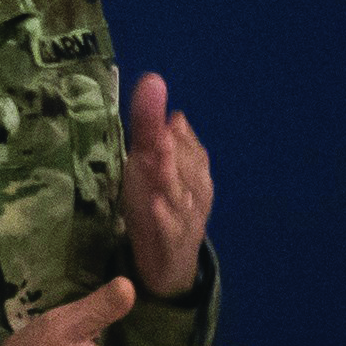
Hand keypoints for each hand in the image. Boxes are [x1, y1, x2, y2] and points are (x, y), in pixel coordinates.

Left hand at [125, 71, 213, 300]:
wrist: (168, 263)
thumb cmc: (160, 205)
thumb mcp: (148, 163)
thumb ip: (149, 125)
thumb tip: (155, 81)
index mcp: (195, 172)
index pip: (193, 150)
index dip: (180, 138)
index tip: (167, 122)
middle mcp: (197, 193)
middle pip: (190, 171)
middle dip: (176, 153)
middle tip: (161, 136)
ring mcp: (187, 221)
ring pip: (183, 198)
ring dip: (172, 180)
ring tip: (158, 163)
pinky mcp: (174, 245)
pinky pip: (172, 230)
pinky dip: (165, 218)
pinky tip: (155, 205)